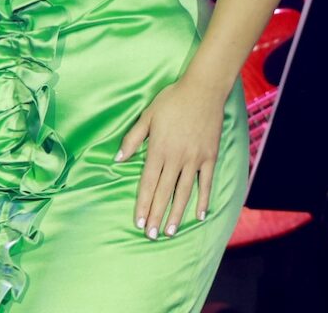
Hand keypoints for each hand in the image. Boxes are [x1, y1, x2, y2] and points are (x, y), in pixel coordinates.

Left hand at [116, 75, 227, 238]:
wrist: (203, 91)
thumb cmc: (171, 101)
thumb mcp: (147, 116)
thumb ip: (133, 139)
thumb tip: (118, 158)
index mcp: (158, 150)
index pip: (147, 183)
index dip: (142, 203)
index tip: (138, 221)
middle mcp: (176, 158)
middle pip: (163, 192)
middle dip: (155, 215)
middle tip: (150, 235)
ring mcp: (195, 159)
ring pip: (183, 192)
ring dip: (175, 213)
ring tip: (169, 231)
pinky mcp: (210, 157)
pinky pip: (206, 183)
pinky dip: (203, 199)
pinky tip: (199, 215)